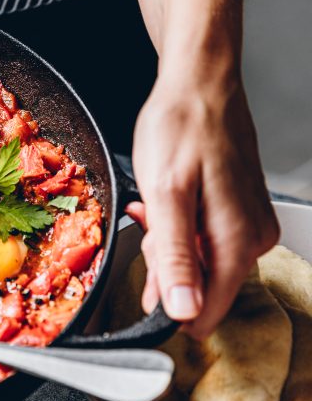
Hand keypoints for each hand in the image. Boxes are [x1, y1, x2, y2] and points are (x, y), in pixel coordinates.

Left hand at [127, 71, 278, 338]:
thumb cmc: (181, 128)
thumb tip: (185, 310)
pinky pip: (202, 241)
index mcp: (237, 244)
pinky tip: (167, 201)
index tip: (146, 266)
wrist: (199, 86)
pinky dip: (177, 227)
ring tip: (155, 203)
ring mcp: (249, 227)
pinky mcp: (239, 215)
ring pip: (197, 264)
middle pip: (197, 288)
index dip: (165, 302)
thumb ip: (175, 258)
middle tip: (148, 220)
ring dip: (167, 242)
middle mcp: (253, 241)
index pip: (204, 313)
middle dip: (162, 264)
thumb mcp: (165, 195)